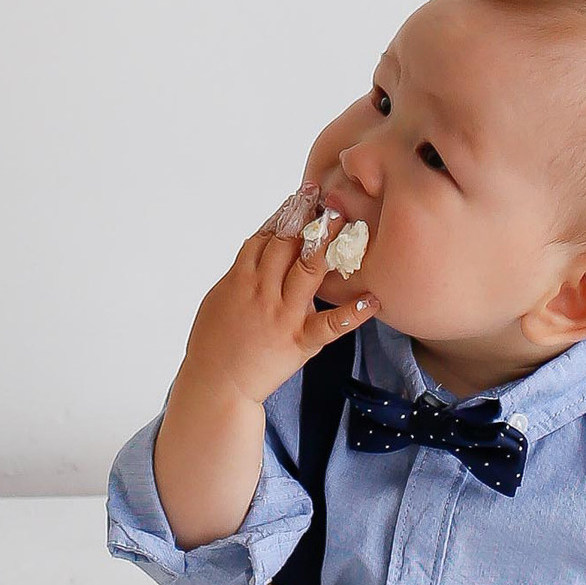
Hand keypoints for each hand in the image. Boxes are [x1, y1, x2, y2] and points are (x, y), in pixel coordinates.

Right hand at [176, 221, 375, 413]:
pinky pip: (329, 325)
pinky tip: (372, 299)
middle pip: (286, 245)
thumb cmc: (213, 343)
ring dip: (326, 245)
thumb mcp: (219, 298)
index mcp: (239, 279)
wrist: (216, 385)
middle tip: (325, 201)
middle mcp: (262, 292)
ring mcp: (282, 316)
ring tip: (344, 222)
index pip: (264, 238)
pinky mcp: (299, 341)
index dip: (283, 216)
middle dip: (306, 219)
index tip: (300, 200)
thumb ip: (241, 273)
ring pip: (307, 271)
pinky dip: (352, 313)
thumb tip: (259, 249)